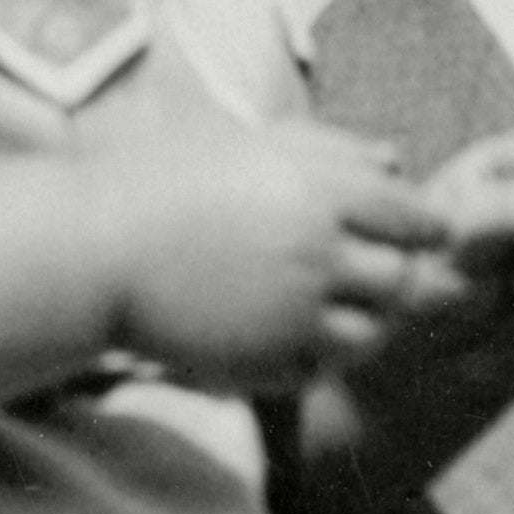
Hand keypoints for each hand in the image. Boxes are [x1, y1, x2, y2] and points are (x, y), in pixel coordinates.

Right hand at [99, 66, 434, 393]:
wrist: (91, 246)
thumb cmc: (163, 182)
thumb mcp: (247, 144)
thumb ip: (329, 148)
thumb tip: (397, 158)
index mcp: (319, 188)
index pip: (415, 217)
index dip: (422, 228)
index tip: (411, 234)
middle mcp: (316, 249)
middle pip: (402, 278)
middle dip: (391, 278)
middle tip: (364, 275)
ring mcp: (293, 309)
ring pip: (372, 333)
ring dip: (359, 324)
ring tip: (325, 309)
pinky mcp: (264, 357)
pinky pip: (321, 369)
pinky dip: (315, 359)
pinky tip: (284, 336)